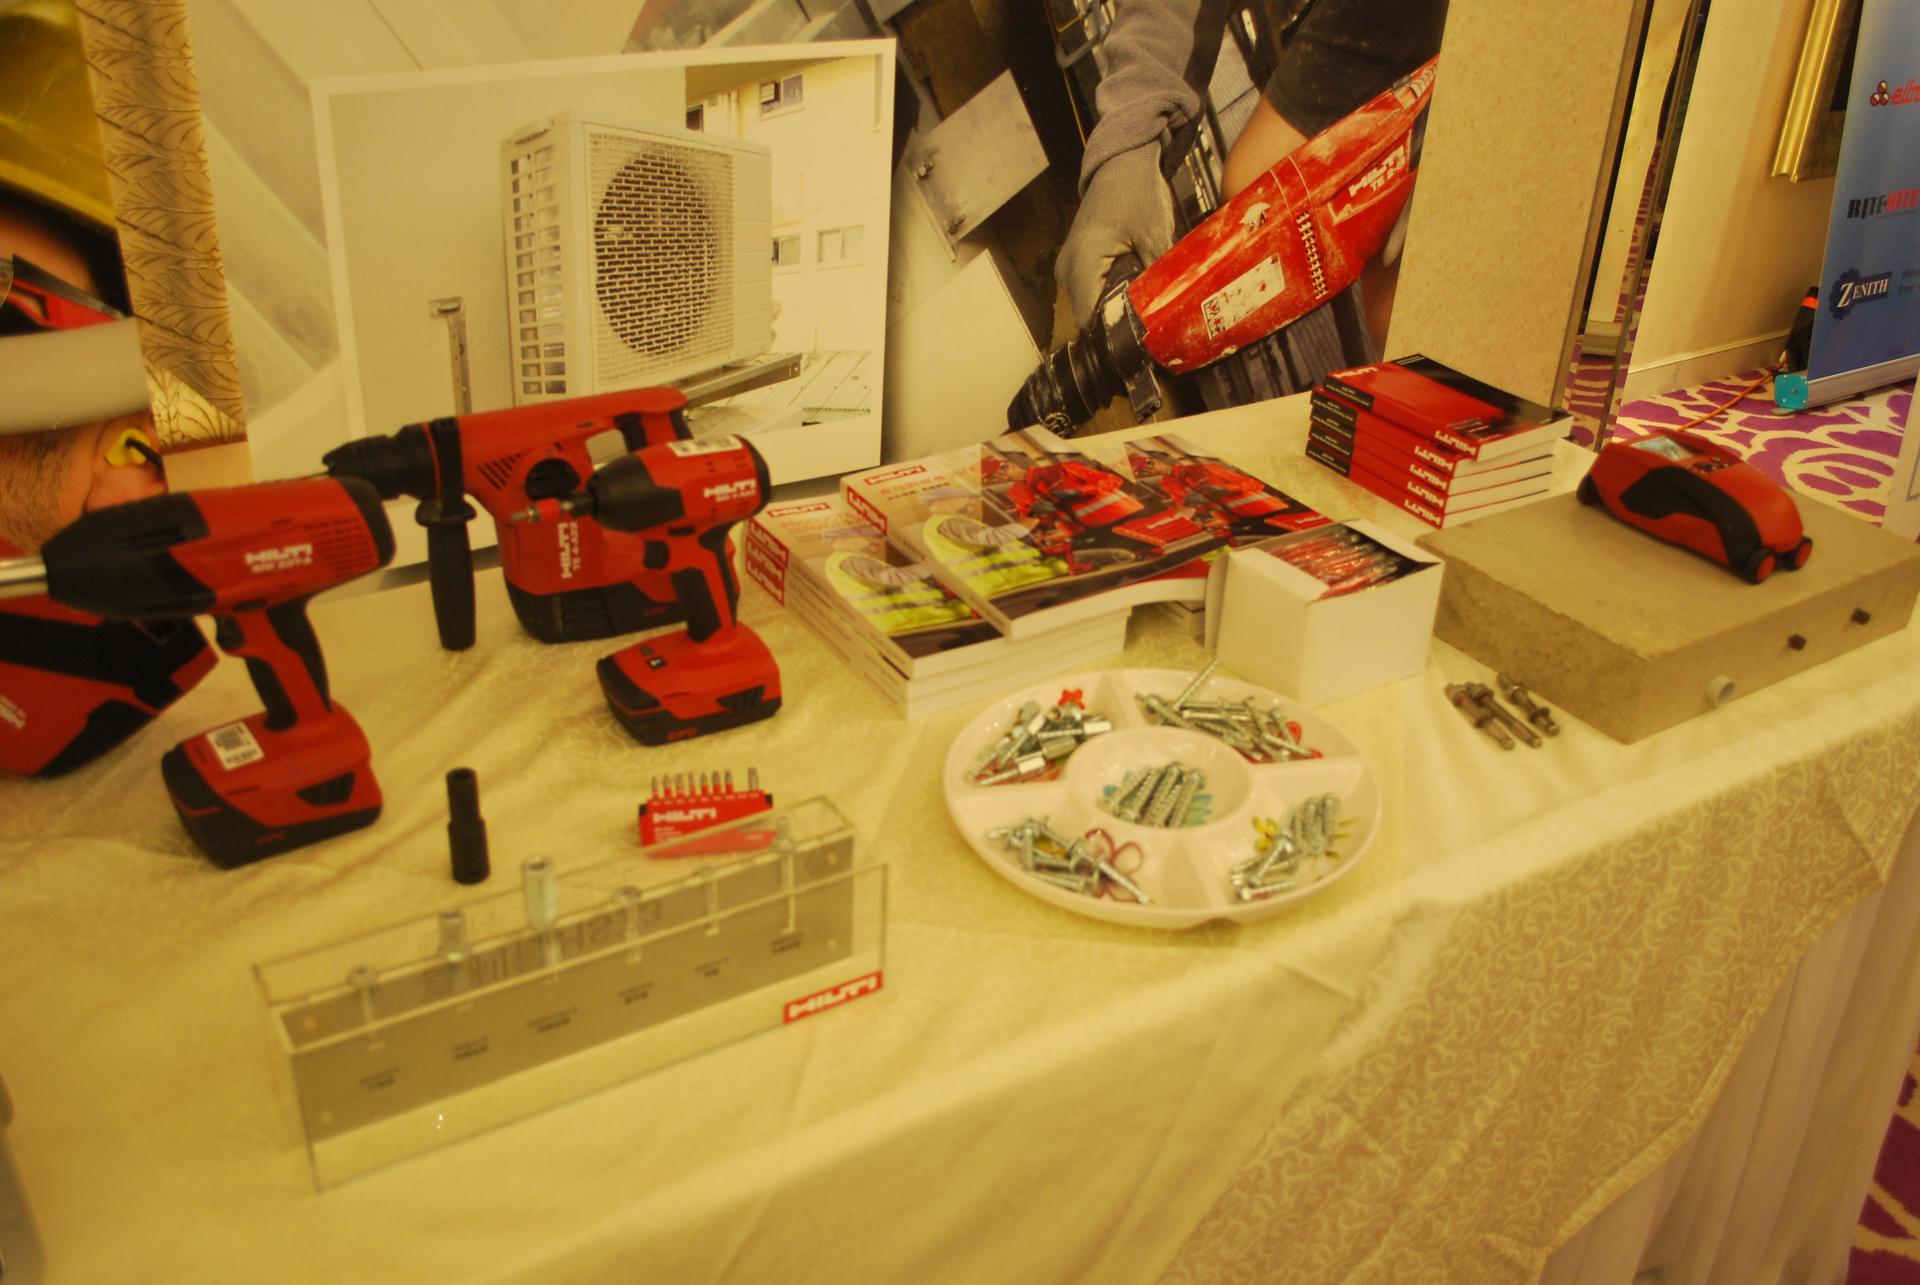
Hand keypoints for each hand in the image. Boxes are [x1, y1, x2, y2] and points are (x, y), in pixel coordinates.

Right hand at [1055, 141, 1174, 327]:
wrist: (1121, 162)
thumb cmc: (1137, 192)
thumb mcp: (1155, 236)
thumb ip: (1158, 279)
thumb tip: (1168, 314)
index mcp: (1081, 264)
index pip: (1091, 322)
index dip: (1116, 338)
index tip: (1142, 348)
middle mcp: (1067, 271)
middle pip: (1090, 318)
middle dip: (1119, 327)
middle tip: (1151, 333)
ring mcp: (1068, 267)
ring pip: (1092, 306)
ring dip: (1115, 311)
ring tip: (1146, 314)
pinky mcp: (1076, 263)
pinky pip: (1091, 291)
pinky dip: (1111, 296)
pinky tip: (1135, 294)